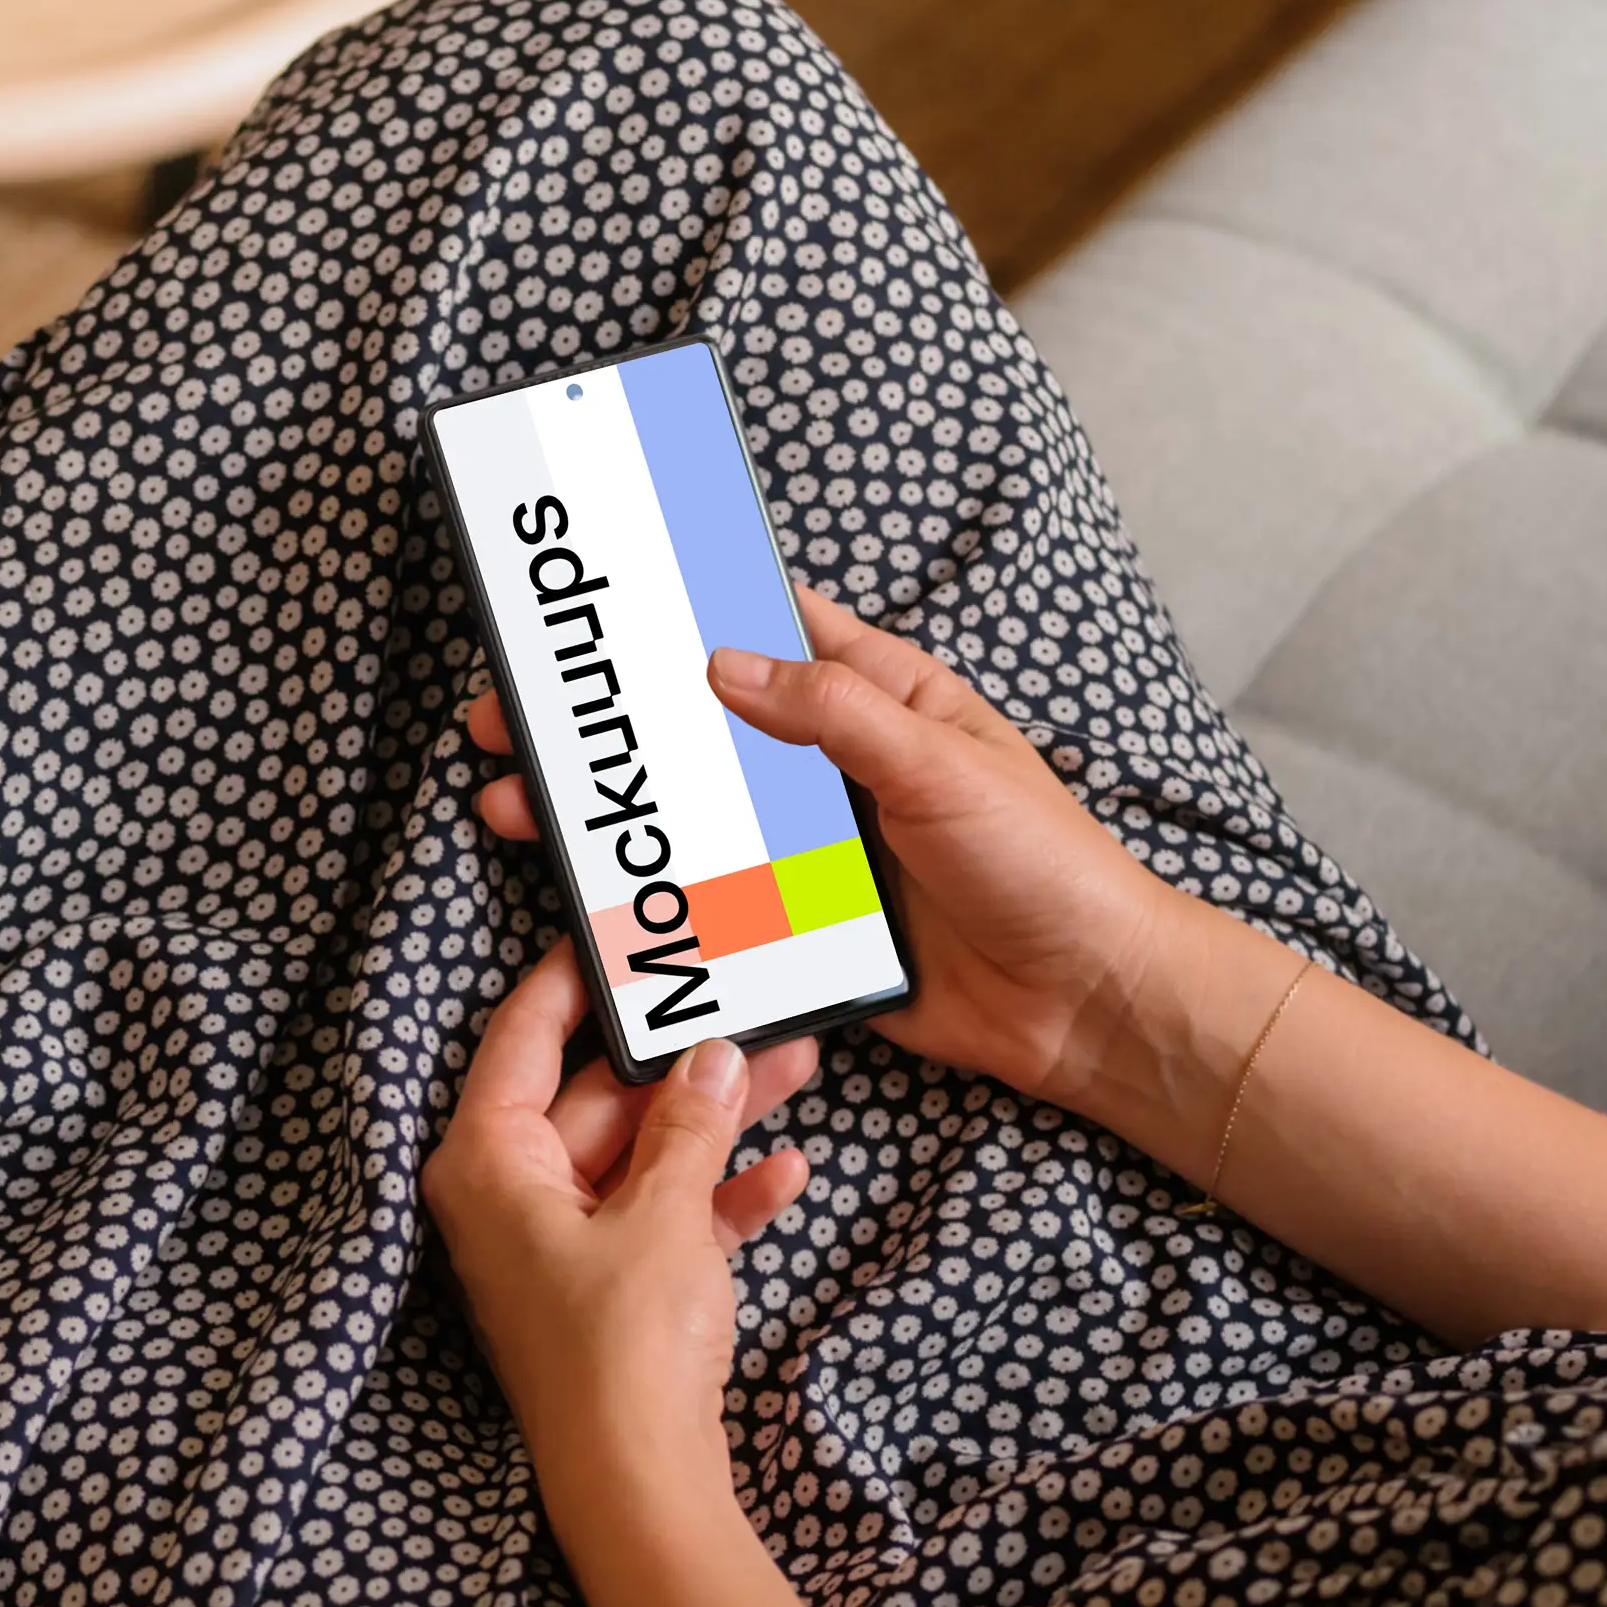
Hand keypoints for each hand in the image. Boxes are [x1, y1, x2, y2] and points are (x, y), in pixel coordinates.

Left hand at [425, 949, 815, 1525]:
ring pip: (640, 1155)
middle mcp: (509, 1196)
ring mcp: (557, 1246)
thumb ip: (689, 1125)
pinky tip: (789, 1175)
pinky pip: (659, 1219)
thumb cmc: (622, 1349)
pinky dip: (716, 1198)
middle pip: (596, 1096)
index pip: (523, 1036)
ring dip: (716, 1119)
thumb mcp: (663, 1215)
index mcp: (486, 1161)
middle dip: (683, 1055)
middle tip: (750, 999)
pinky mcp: (606, 1291)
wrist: (638, 1485)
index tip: (622, 926)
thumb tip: (714, 1054)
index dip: (575, 977)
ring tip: (801, 1065)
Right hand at [464, 584, 1192, 1112]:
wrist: (1088, 1006)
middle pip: (702, 735)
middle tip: (518, 721)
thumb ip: (832, 712)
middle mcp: (837, 772)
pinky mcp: (807, 931)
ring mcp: (817, 854)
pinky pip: (718, 911)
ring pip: (694, 824)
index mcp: (882, 703)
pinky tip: (594, 901)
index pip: (773, 631)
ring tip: (525, 813)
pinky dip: (658, 905)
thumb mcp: (942, 765)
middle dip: (613, 729)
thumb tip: (722, 663)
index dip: (690, 609)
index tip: (601, 601)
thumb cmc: (1046, 867)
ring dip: (616, 818)